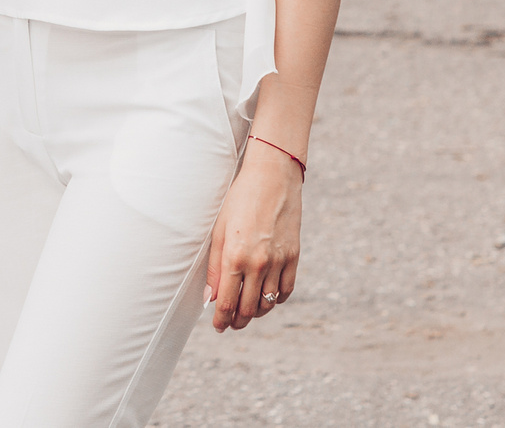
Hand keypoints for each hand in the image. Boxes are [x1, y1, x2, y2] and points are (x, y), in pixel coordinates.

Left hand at [204, 139, 301, 331]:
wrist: (272, 178)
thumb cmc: (239, 200)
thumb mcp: (219, 230)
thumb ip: (214, 267)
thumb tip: (210, 298)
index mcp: (235, 256)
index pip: (226, 302)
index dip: (221, 320)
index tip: (217, 326)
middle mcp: (258, 263)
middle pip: (247, 308)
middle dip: (237, 321)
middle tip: (230, 324)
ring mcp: (279, 262)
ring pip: (268, 303)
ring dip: (255, 314)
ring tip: (246, 314)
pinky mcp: (294, 257)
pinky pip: (286, 290)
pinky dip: (276, 300)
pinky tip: (267, 299)